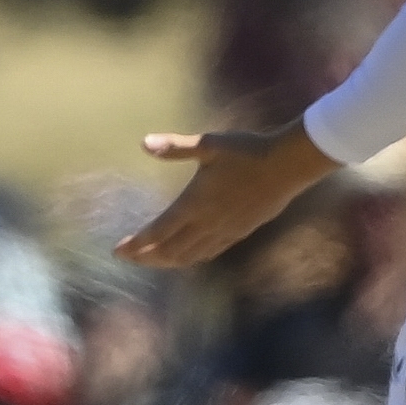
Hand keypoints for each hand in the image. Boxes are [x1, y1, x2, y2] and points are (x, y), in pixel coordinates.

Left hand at [115, 121, 342, 268]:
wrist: (287, 166)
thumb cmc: (247, 151)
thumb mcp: (209, 144)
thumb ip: (176, 147)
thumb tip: (144, 143)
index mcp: (195, 204)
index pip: (158, 232)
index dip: (137, 245)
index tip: (118, 251)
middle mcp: (207, 223)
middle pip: (170, 251)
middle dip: (146, 257)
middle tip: (127, 258)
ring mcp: (225, 231)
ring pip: (190, 256)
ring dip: (166, 261)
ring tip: (150, 260)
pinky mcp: (240, 232)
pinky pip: (209, 252)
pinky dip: (191, 258)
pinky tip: (187, 256)